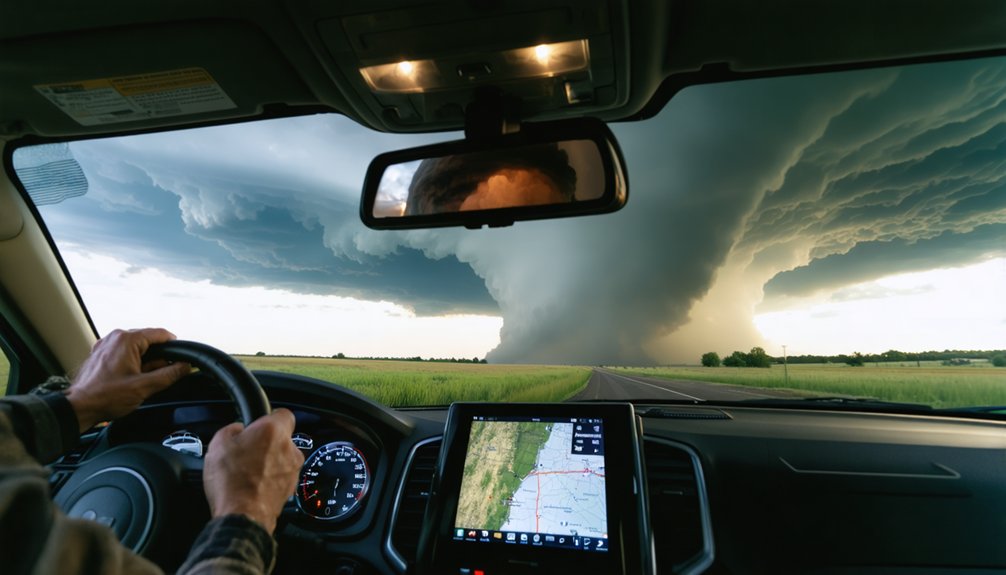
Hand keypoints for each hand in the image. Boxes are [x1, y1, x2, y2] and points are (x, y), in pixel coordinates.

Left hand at [66, 328, 190, 431]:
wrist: (78, 407)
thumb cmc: (105, 397)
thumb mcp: (144, 387)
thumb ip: (169, 375)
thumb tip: (186, 366)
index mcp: (127, 339)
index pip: (160, 334)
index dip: (175, 346)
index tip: (182, 358)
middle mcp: (115, 337)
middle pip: (149, 340)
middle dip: (159, 357)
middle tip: (163, 375)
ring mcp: (106, 344)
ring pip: (137, 347)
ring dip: (146, 361)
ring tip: (144, 380)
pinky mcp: (101, 353)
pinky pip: (124, 352)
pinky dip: (133, 362)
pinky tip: (132, 378)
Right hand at [202, 408, 303, 532]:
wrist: (242, 516)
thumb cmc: (231, 481)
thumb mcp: (218, 444)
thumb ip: (231, 429)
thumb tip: (237, 429)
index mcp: (273, 431)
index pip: (283, 413)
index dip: (269, 418)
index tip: (258, 424)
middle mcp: (289, 448)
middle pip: (282, 438)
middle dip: (267, 443)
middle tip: (248, 450)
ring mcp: (293, 469)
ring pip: (283, 458)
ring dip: (270, 462)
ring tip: (248, 471)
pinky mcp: (292, 488)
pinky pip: (282, 476)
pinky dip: (271, 479)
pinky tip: (254, 485)